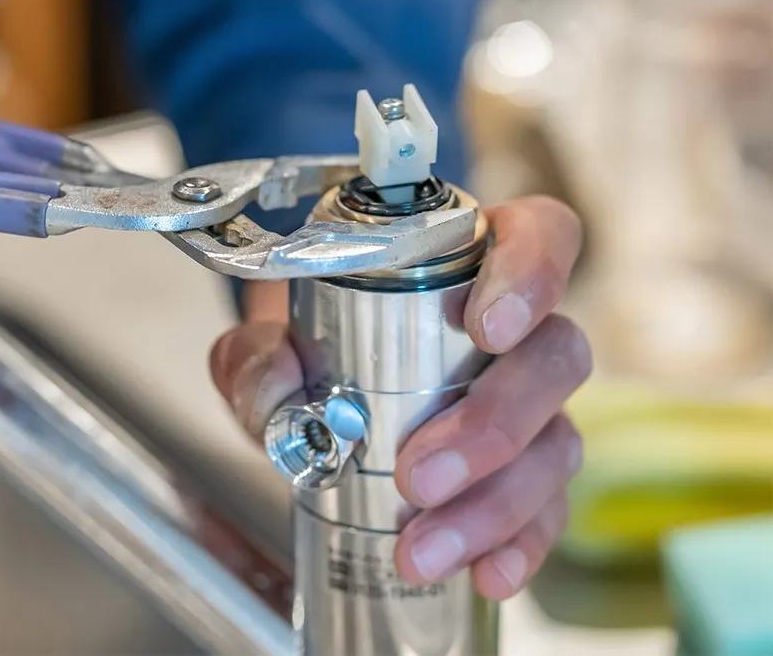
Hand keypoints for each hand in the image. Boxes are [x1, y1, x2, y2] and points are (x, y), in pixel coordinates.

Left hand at [210, 196, 590, 599]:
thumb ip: (255, 353)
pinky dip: (518, 546)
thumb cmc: (312, 340)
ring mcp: (532, 404)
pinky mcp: (528, 472)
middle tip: (419, 473)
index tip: (484, 328)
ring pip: (556, 442)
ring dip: (494, 504)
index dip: (532, 274)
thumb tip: (276, 387)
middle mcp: (517, 331)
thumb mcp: (267, 337)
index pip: (541, 237)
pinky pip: (547, 509)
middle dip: (493, 424)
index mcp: (468, 263)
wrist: (311, 394)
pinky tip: (485, 574)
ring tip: (420, 548)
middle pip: (555, 357)